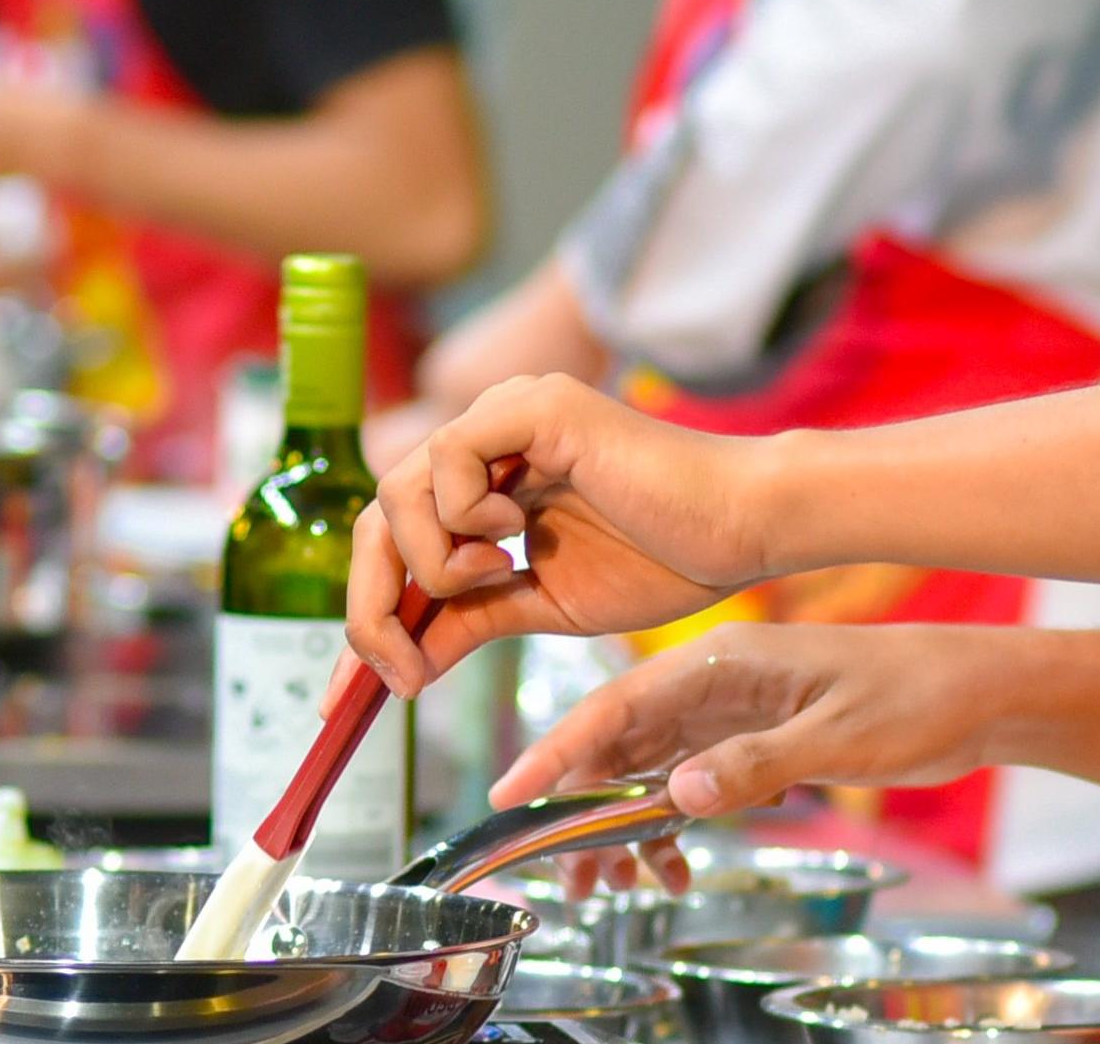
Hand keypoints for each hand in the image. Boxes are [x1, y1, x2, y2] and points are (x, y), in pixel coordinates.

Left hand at [343, 374, 775, 696]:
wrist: (742, 533)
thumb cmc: (666, 561)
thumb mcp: (544, 606)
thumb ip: (471, 622)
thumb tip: (403, 666)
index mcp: (488, 477)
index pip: (394, 539)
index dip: (368, 613)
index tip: (357, 693)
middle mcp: (487, 434)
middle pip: (377, 517)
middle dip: (372, 605)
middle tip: (402, 671)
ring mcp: (507, 413)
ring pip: (396, 491)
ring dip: (428, 562)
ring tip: (493, 580)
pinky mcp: (534, 406)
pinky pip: (447, 456)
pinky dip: (460, 516)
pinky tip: (514, 537)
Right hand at [494, 623, 1028, 820]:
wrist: (979, 691)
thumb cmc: (916, 697)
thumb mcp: (837, 735)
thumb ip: (754, 765)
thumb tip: (675, 800)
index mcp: (723, 662)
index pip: (617, 706)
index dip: (557, 751)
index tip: (511, 795)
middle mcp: (716, 682)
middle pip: (620, 744)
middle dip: (581, 808)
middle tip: (559, 873)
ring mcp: (734, 710)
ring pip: (648, 770)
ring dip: (622, 827)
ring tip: (603, 889)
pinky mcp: (756, 737)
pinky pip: (689, 783)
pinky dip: (671, 827)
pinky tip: (671, 869)